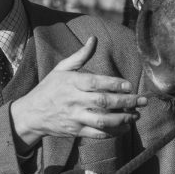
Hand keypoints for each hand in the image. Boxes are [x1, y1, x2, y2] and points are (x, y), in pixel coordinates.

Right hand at [10, 37, 147, 144]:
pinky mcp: (75, 131)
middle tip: (143, 100)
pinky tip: (125, 127)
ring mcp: (74, 117)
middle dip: (126, 102)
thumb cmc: (49, 88)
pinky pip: (97, 134)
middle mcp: (73, 100)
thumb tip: (93, 39)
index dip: (114, 84)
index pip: (95, 82)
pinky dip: (113, 133)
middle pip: (103, 102)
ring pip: (102, 121)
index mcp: (71, 83)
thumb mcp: (61, 69)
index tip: (129, 85)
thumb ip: (80, 56)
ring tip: (136, 115)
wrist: (30, 114)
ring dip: (122, 119)